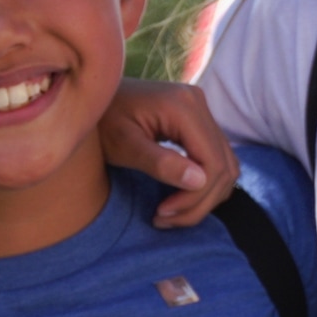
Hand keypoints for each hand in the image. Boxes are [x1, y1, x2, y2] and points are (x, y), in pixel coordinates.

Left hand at [102, 77, 227, 227]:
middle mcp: (199, 104)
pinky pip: (216, 158)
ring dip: (204, 196)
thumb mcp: (123, 145)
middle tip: (164, 219)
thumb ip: (159, 163)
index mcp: (184, 107)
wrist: (91, 96)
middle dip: (199, 202)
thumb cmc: (100, 121)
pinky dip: (204, 183)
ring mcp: (201, 110)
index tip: (163, 213)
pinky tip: (178, 196)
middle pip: (223, 167)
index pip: (212, 163)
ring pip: (225, 166)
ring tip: (169, 212)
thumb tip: (199, 181)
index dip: (195, 197)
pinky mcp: (196, 120)